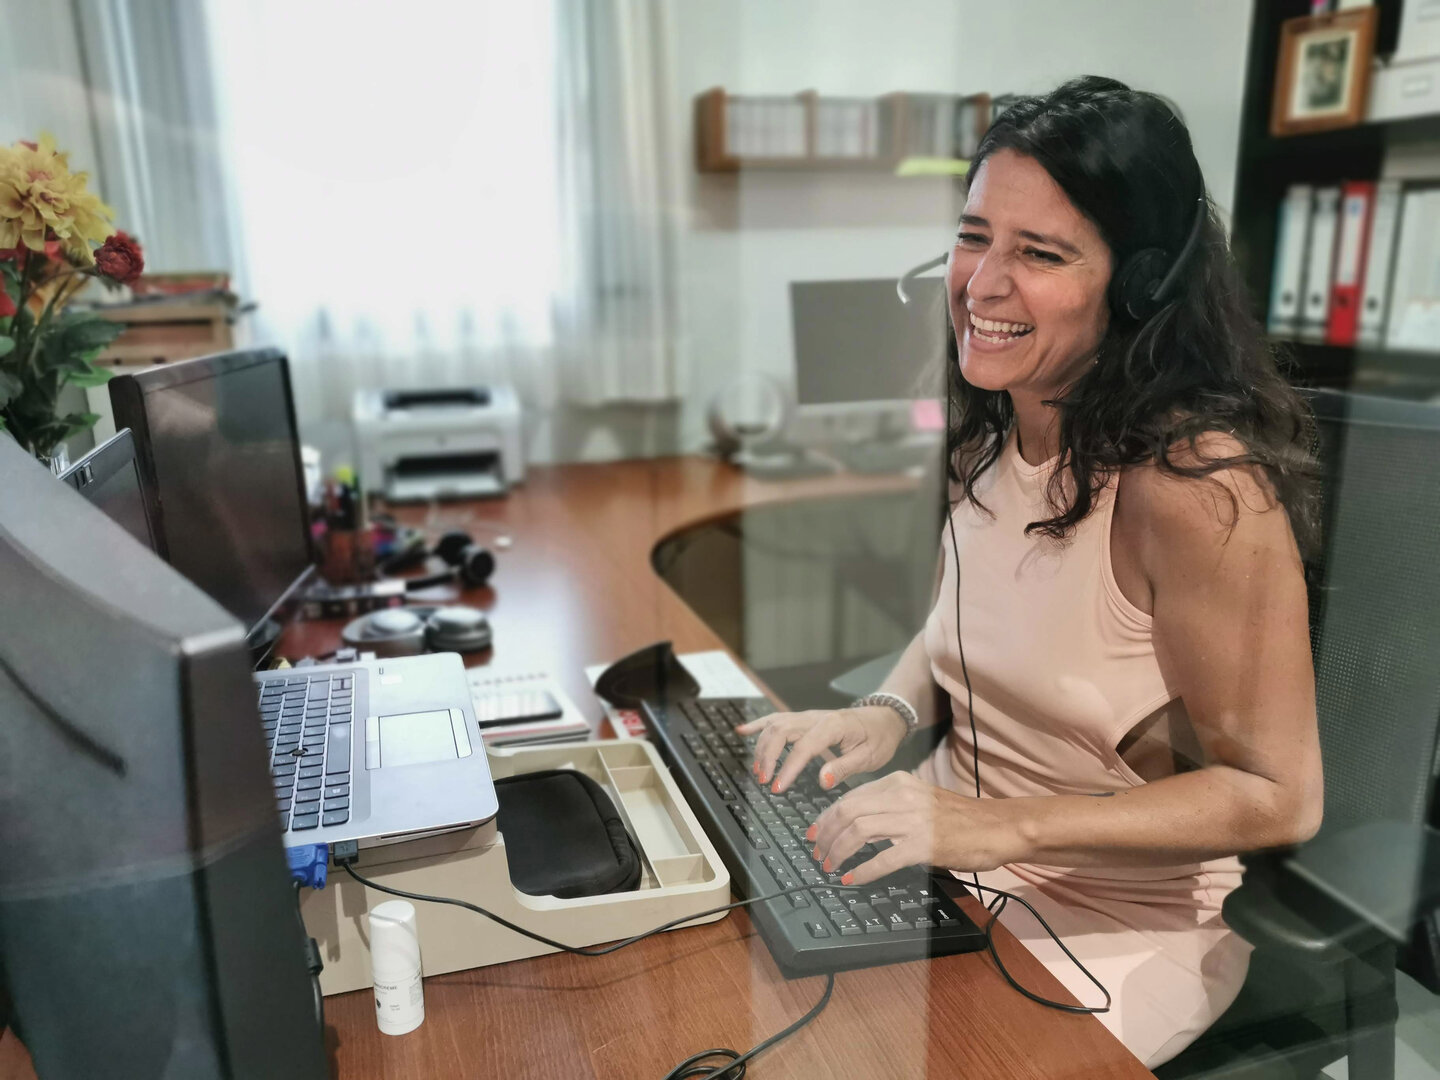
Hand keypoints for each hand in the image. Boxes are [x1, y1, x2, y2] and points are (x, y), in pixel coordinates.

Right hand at [736, 706, 908, 794]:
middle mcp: (815, 718)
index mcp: (832, 726)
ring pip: (775, 725)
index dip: (788, 767)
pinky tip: (741, 731)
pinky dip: (758, 725)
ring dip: (762, 747)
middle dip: (767, 756)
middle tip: (764, 781)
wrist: (883, 718)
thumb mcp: (869, 756)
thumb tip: (822, 780)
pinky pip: (775, 718)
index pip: (803, 747)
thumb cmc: (877, 737)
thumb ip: (844, 767)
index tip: (777, 787)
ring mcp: (807, 717)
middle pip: (781, 731)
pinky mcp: (803, 719)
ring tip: (757, 771)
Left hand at [807, 771, 1027, 886]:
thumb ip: (890, 804)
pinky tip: (851, 879)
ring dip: (838, 851)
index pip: (849, 797)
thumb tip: (856, 822)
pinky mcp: (923, 844)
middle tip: (817, 853)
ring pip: (858, 831)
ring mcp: (912, 820)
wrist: (997, 827)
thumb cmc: (961, 818)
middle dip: (826, 834)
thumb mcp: (920, 798)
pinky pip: (882, 858)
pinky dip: (862, 871)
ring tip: (830, 866)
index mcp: (898, 782)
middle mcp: (902, 796)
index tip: (816, 833)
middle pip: (847, 812)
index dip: (826, 818)